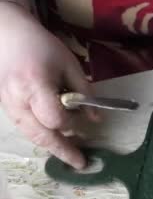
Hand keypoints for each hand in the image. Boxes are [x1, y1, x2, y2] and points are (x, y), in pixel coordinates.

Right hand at [0, 2, 97, 168]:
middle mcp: (17, 100)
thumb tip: (96, 119)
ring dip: (52, 146)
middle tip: (80, 163)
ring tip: (71, 155)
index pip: (54, 118)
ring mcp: (7, 106)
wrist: (6, 36)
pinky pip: (24, 128)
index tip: (81, 120)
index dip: (71, 123)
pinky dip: (41, 136)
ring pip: (30, 135)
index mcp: (34, 86)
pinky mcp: (4, 108)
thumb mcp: (69, 65)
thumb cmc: (41, 47)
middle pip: (40, 135)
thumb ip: (83, 91)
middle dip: (62, 150)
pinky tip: (55, 140)